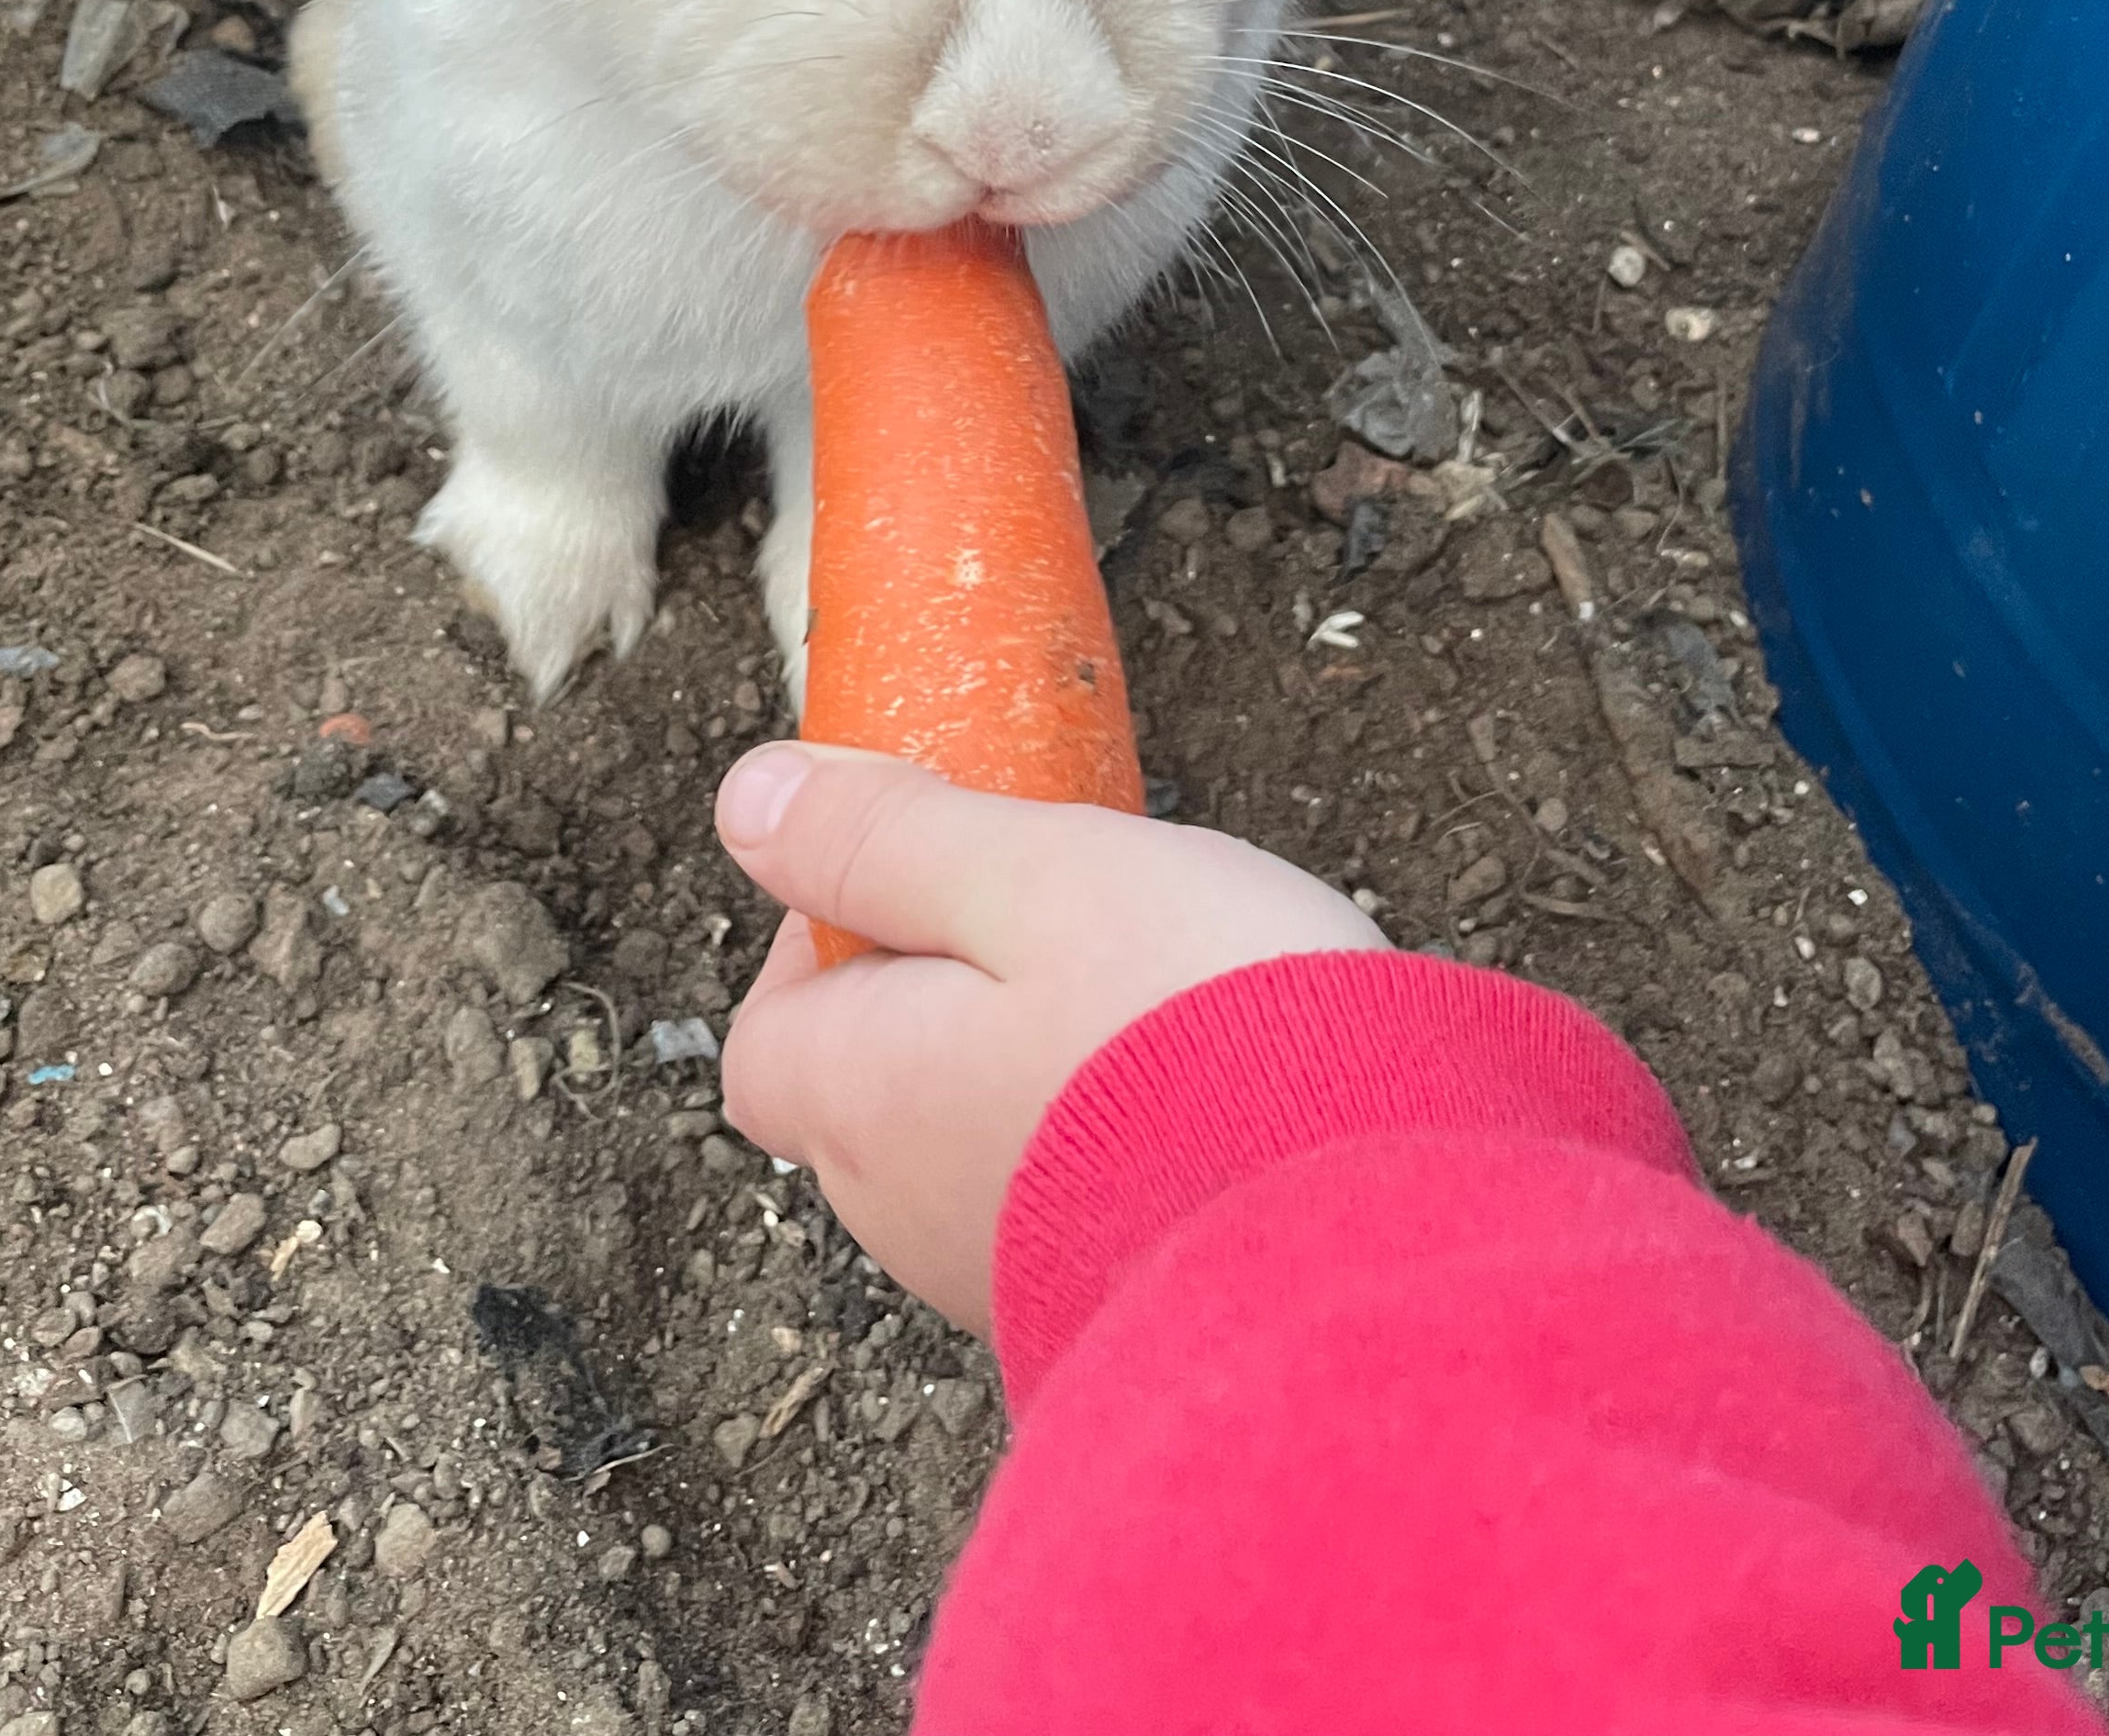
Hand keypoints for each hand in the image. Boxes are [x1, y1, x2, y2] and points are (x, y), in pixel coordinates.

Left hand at [713, 743, 1384, 1333]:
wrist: (1358, 1239)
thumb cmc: (1195, 1033)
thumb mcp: (1035, 875)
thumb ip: (888, 839)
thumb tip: (750, 800)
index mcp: (864, 1098)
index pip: (767, 1035)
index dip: (826, 937)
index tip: (933, 866)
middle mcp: (909, 1213)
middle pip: (873, 1088)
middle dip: (944, 993)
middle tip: (1066, 910)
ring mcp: (1005, 1279)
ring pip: (976, 1143)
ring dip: (1034, 1063)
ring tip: (1160, 989)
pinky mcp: (1106, 1308)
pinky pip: (1072, 1199)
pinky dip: (1108, 1135)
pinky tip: (1207, 1082)